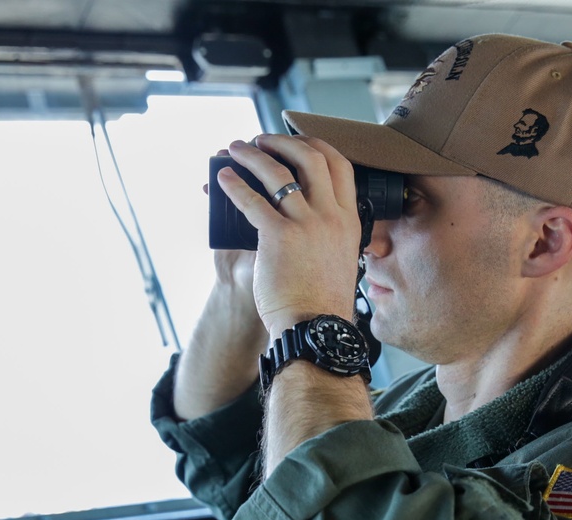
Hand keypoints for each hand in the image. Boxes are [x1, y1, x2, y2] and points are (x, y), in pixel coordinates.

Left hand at [216, 135, 362, 335]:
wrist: (313, 326)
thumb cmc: (321, 299)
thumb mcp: (340, 257)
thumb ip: (330, 232)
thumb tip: (306, 212)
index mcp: (349, 220)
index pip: (340, 165)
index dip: (315, 145)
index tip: (297, 142)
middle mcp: (331, 217)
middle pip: (310, 157)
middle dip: (282, 142)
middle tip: (262, 140)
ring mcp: (306, 225)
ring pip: (278, 173)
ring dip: (252, 156)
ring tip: (235, 150)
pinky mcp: (278, 237)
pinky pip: (252, 200)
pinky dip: (234, 185)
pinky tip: (222, 180)